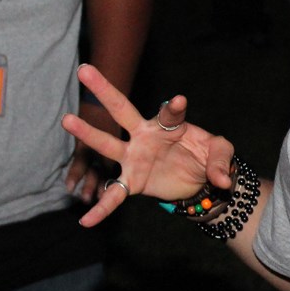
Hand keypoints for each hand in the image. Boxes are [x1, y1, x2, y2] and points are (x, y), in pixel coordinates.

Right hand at [62, 64, 235, 227]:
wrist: (198, 182)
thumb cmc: (206, 156)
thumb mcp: (220, 152)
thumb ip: (221, 161)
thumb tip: (221, 180)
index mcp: (170, 125)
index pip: (172, 114)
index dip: (175, 107)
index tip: (179, 101)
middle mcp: (146, 136)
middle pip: (123, 110)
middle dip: (105, 91)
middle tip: (85, 70)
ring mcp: (134, 157)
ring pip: (108, 145)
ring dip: (88, 134)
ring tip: (67, 119)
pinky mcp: (132, 181)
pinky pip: (114, 194)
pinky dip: (101, 209)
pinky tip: (86, 220)